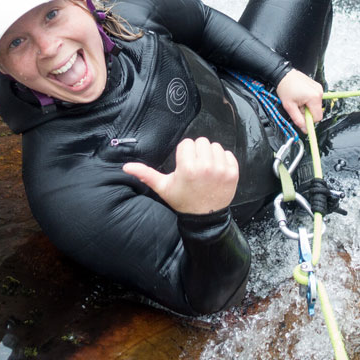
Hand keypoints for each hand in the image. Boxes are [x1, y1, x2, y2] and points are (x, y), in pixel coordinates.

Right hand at [122, 137, 238, 214]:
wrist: (204, 218)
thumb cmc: (183, 200)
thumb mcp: (163, 188)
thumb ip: (146, 174)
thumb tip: (126, 167)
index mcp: (187, 168)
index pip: (186, 143)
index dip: (184, 153)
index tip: (184, 165)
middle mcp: (205, 166)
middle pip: (201, 141)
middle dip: (197, 152)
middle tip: (195, 167)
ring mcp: (221, 169)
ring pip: (215, 146)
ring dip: (210, 155)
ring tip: (205, 170)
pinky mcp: (233, 173)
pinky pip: (228, 154)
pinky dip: (223, 160)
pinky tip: (216, 172)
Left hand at [276, 69, 323, 130]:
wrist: (283, 74)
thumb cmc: (285, 88)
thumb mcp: (289, 107)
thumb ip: (298, 119)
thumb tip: (305, 129)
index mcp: (313, 97)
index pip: (317, 117)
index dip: (309, 121)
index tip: (302, 120)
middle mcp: (319, 92)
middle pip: (317, 111)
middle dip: (307, 112)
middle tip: (298, 107)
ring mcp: (319, 88)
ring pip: (316, 106)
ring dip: (308, 106)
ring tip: (299, 100)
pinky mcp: (317, 86)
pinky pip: (315, 99)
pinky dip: (309, 101)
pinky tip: (301, 96)